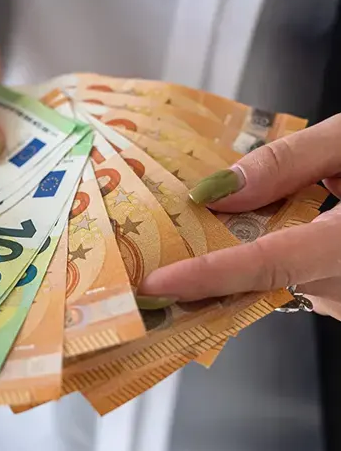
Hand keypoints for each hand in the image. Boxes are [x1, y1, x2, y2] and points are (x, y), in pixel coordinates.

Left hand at [139, 113, 340, 319]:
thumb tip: (216, 193)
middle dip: (206, 263)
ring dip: (239, 257)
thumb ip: (290, 162)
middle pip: (259, 279)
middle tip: (151, 249)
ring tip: (193, 230)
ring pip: (277, 282)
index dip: (206, 277)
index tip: (153, 287)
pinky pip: (298, 283)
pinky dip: (269, 260)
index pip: (267, 265)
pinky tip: (253, 229)